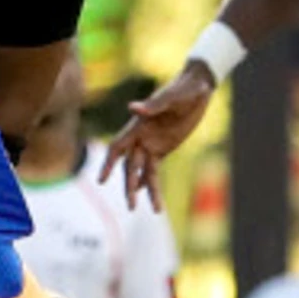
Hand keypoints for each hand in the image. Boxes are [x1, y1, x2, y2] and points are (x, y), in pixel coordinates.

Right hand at [106, 65, 217, 200]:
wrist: (197, 88)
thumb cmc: (184, 89)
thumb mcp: (172, 97)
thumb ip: (154, 104)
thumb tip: (132, 107)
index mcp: (138, 124)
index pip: (117, 147)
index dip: (108, 164)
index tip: (101, 181)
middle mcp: (142, 136)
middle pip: (130, 166)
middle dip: (129, 186)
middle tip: (132, 206)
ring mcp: (152, 143)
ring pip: (143, 171)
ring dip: (143, 189)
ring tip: (154, 209)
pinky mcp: (164, 147)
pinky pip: (153, 168)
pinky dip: (149, 182)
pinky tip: (150, 196)